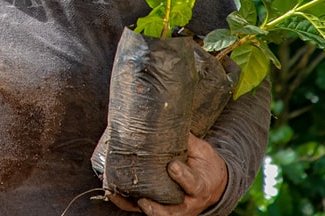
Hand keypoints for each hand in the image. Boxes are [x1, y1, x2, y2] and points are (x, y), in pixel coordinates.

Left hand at [107, 134, 227, 214]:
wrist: (212, 185)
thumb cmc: (205, 166)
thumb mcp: (203, 152)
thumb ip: (188, 141)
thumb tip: (171, 119)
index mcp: (200, 186)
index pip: (193, 184)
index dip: (182, 176)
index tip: (172, 166)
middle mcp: (187, 202)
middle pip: (172, 210)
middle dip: (157, 207)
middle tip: (143, 200)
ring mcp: (173, 208)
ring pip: (156, 213)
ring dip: (137, 206)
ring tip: (121, 196)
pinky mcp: (160, 207)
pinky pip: (140, 208)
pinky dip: (126, 202)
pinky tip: (112, 193)